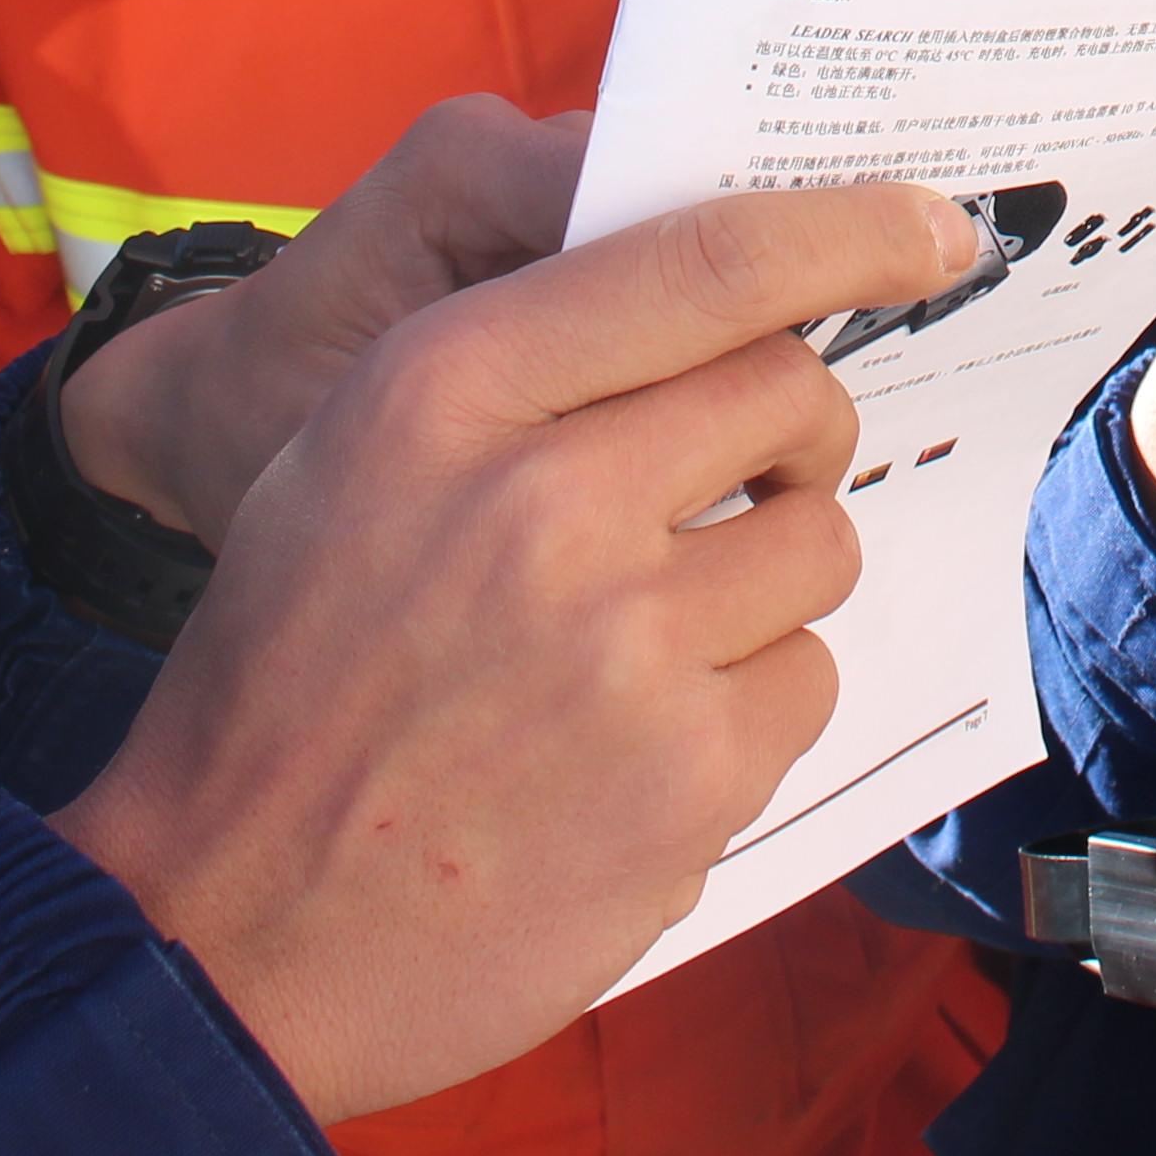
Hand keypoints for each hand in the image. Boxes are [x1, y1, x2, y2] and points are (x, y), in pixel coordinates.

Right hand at [49, 179, 974, 1120]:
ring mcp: (625, 648)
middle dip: (787, 432)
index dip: (851, 230)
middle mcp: (545, 500)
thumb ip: (525, 364)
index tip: (933, 225)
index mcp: (448, 390)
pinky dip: (749, 706)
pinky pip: (806, 680)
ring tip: (648, 640)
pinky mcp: (688, 781)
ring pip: (817, 542)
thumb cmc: (289, 678)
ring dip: (766, 579)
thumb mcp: (351, 457)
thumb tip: (732, 306)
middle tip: (730, 485)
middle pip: (790, 393)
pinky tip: (642, 743)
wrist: (222, 930)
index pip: (707, 262)